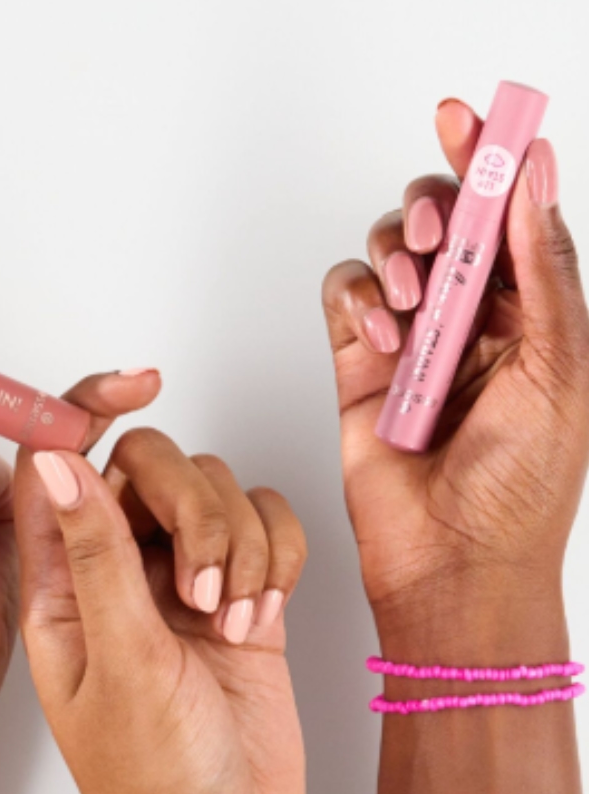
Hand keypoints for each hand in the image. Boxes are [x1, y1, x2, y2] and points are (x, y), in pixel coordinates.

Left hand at [17, 378, 306, 793]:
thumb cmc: (153, 787)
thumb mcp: (120, 664)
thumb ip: (93, 556)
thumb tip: (54, 460)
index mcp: (57, 587)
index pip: (54, 465)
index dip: (86, 411)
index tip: (138, 384)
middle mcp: (112, 576)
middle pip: (148, 466)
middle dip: (191, 509)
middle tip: (200, 590)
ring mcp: (177, 587)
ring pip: (213, 492)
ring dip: (236, 544)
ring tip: (230, 623)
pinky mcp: (239, 601)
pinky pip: (264, 527)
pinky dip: (275, 558)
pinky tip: (262, 619)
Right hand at [322, 98, 588, 648]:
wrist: (453, 564)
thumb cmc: (519, 491)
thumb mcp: (563, 369)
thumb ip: (546, 270)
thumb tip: (534, 181)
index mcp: (534, 313)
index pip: (512, 215)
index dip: (492, 159)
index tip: (471, 117)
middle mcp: (472, 320)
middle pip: (446, 218)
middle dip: (437, 207)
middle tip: (440, 233)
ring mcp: (411, 343)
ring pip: (390, 251)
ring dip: (397, 257)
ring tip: (412, 307)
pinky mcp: (356, 370)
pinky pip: (343, 299)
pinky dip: (355, 301)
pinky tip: (380, 337)